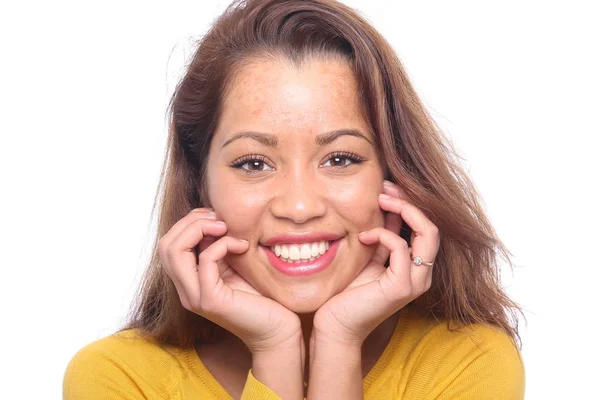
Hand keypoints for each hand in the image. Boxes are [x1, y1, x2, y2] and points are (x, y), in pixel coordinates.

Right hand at [158, 208, 301, 352]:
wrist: (277, 330)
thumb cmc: (262, 297)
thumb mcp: (235, 265)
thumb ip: (219, 247)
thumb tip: (214, 218)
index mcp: (189, 281)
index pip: (169, 244)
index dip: (189, 223)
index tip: (217, 217)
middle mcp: (186, 291)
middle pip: (165, 245)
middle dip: (191, 222)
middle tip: (220, 219)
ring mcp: (195, 297)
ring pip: (174, 251)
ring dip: (199, 229)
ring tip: (225, 227)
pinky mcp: (211, 300)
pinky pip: (205, 260)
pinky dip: (222, 244)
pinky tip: (242, 246)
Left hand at [312, 181, 439, 345]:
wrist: (336, 325)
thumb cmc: (348, 293)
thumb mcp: (370, 255)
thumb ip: (384, 235)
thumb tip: (389, 205)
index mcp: (416, 267)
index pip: (426, 227)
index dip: (409, 203)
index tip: (386, 187)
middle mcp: (422, 274)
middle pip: (432, 226)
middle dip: (409, 201)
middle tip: (384, 187)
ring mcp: (415, 282)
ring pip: (428, 233)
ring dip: (404, 209)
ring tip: (380, 199)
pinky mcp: (401, 287)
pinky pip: (401, 248)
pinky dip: (382, 234)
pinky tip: (362, 236)